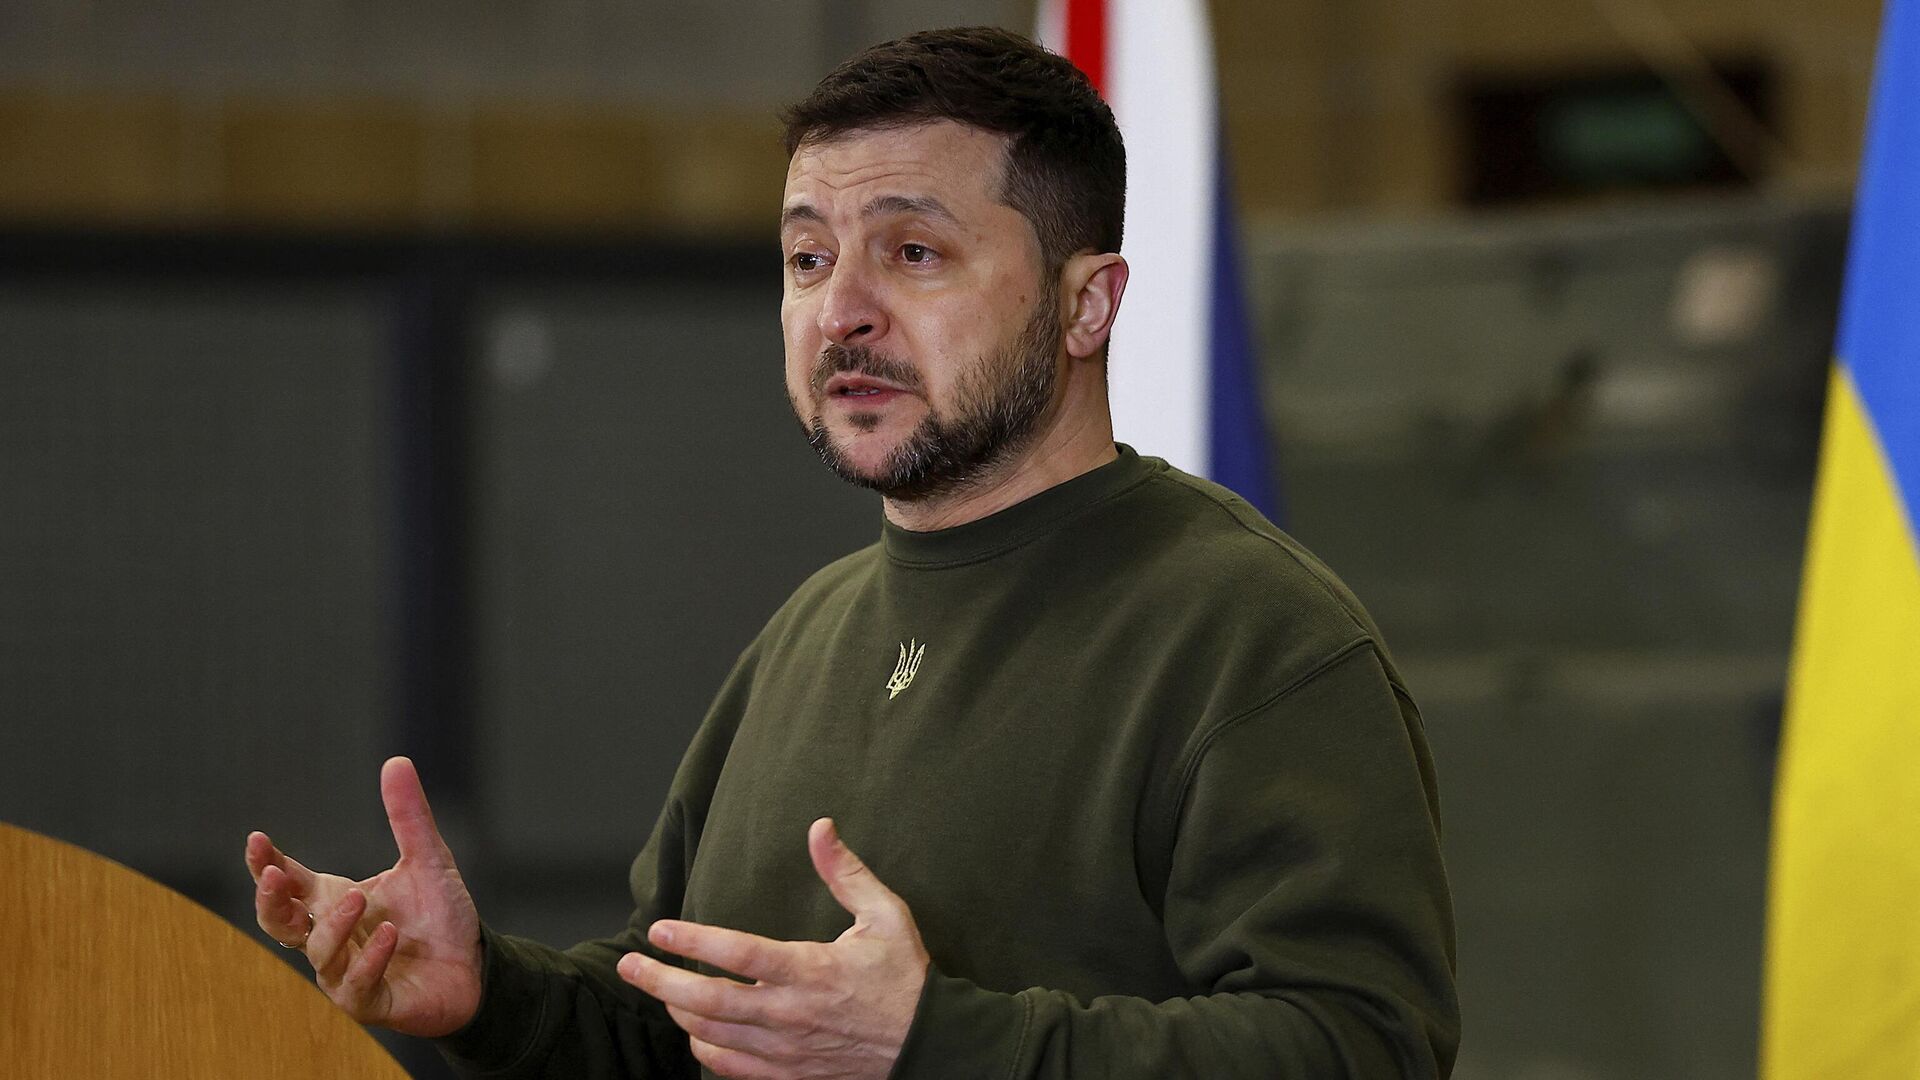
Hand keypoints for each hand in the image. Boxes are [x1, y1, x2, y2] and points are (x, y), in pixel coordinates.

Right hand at [244, 756, 483, 1036]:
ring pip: (320, 954)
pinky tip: (389, 937)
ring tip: (357, 898)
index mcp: (335, 901)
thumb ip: (409, 816)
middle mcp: (333, 937)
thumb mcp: (429, 860)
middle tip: (275, 875)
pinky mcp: (371, 1002)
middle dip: (271, 901)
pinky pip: (355, 987)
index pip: (288, 883)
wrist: (475, 965)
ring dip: (334, 926)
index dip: (267, 864)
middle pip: (280, 923)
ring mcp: (346, 973)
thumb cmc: (441, 917)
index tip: (257, 840)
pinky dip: (368, 961)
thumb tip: (397, 760)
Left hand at [618, 818, 929, 1079]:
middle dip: (660, 983)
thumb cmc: (906, 977)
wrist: (928, 1044)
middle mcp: (791, 1014)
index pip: (739, 955)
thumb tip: (821, 828)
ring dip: (678, 1013)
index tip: (659, 929)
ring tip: (660, 991)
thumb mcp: (886, 915)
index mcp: (811, 971)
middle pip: (709, 1002)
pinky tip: (696, 1031)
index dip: (694, 941)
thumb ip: (847, 873)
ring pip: (712, 1037)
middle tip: (630, 965)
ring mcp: (787, 1051)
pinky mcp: (790, 1075)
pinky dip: (705, 1050)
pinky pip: (731, 1069)